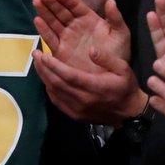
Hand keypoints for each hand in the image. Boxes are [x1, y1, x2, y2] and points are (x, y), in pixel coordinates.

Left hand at [32, 0, 143, 123]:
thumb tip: (91, 50)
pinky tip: (46, 78)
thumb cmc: (125, 87)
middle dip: (43, 68)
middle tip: (35, 55)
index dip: (53, 65)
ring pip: (54, 92)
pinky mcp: (74, 115)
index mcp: (95, 86)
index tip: (42, 54)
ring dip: (44, 77)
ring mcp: (77, 109)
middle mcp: (83, 99)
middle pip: (57, 83)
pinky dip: (49, 89)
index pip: (68, 75)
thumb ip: (107, 59)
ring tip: (38, 63)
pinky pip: (57, 101)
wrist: (129, 113)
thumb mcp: (123, 69)